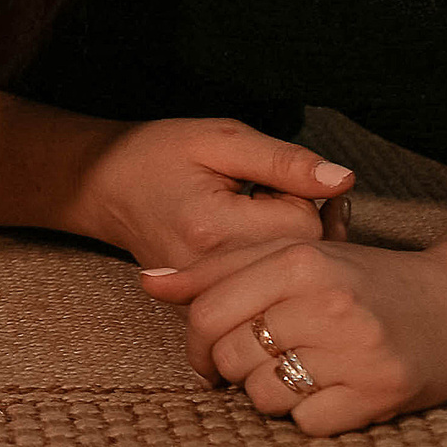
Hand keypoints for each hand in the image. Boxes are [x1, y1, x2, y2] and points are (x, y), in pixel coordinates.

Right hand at [74, 118, 355, 271]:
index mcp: (216, 228)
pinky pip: (261, 297)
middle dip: (303, 227)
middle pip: (302, 265)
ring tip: (260, 218)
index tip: (276, 181)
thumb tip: (343, 180)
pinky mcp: (205, 307)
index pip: (306, 227)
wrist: (103, 185)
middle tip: (271, 196)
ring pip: (285, 286)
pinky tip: (252, 245)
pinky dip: (268, 272)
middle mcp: (212, 273)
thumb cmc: (158, 154)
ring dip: (287, 251)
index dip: (306, 197)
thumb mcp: (220, 138)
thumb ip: (283, 160)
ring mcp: (206, 297)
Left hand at [140, 239, 446, 435]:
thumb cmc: (364, 279)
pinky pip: (307, 423)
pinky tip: (328, 389)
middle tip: (255, 363)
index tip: (204, 354)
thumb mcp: (293, 255)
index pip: (208, 312)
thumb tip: (148, 282)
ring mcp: (356, 350)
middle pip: (231, 356)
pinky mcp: (382, 392)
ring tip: (297, 372)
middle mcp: (327, 303)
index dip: (194, 343)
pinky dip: (308, 414)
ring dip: (269, 393)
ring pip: (263, 395)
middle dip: (231, 368)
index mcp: (299, 260)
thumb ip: (218, 269)